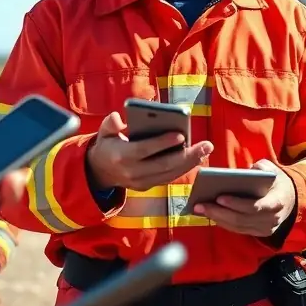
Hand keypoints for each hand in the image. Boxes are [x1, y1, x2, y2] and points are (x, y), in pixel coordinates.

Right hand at [86, 112, 213, 191]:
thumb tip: (118, 118)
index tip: (181, 135)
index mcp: (121, 155)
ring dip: (190, 163)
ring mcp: (141, 182)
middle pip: (163, 165)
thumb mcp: (103, 132)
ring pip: (170, 174)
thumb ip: (110, 124)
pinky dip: (183, 169)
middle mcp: (132, 172)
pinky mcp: (147, 186)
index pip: (145, 150)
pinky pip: (168, 178)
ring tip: (205, 150)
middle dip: (187, 155)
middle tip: (206, 145)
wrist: (100, 172)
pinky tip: (196, 158)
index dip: (163, 143)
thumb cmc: (107, 145)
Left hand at [193, 159, 296, 236]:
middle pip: (242, 218)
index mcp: (277, 201)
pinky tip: (210, 214)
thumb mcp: (272, 170)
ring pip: (238, 226)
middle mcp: (272, 219)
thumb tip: (242, 173)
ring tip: (200, 209)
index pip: (255, 206)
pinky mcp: (258, 233)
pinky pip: (238, 230)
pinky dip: (223, 223)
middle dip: (219, 212)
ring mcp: (265, 228)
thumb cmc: (276, 181)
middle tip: (200, 205)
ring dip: (217, 218)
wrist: (290, 198)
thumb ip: (260, 168)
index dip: (237, 203)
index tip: (219, 197)